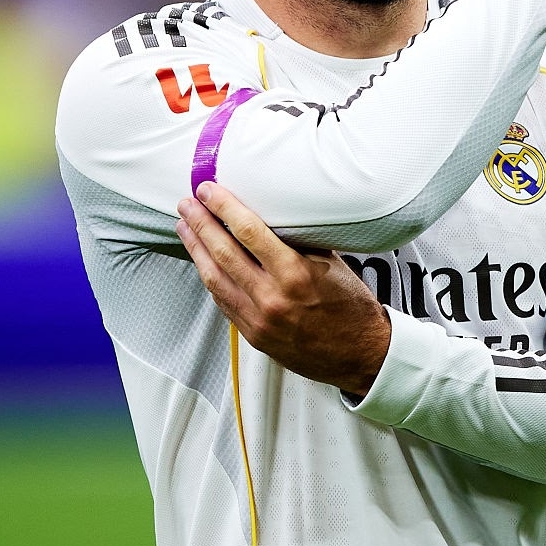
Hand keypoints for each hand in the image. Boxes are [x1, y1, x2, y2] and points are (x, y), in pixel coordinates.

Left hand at [176, 181, 390, 395]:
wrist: (361, 354)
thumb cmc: (351, 306)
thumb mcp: (330, 264)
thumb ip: (298, 243)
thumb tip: (270, 216)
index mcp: (295, 274)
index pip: (249, 232)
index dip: (224, 208)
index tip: (209, 191)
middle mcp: (272, 297)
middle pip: (223, 252)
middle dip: (201, 224)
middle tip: (186, 204)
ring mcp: (259, 320)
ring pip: (215, 278)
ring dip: (196, 250)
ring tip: (185, 228)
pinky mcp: (254, 335)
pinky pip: (223, 301)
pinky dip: (210, 278)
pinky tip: (202, 262)